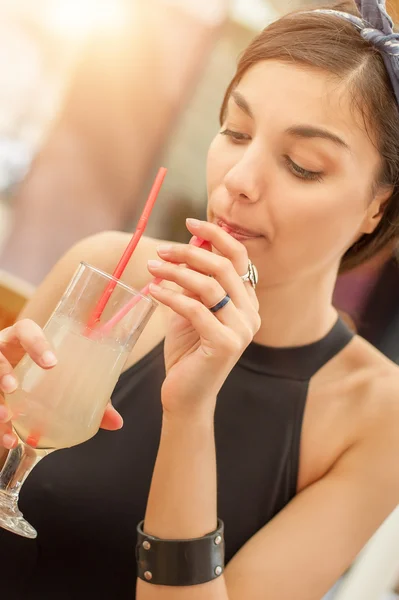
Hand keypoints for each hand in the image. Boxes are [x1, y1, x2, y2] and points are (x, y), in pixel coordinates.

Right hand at [0, 319, 122, 448]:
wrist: (24, 385)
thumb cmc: (48, 375)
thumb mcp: (65, 379)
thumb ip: (91, 397)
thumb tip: (116, 422)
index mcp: (25, 340)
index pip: (26, 329)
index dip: (36, 342)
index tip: (52, 363)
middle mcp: (3, 352)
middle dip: (2, 371)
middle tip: (14, 388)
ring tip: (7, 418)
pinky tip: (10, 440)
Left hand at [147, 218, 260, 416]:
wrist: (186, 395)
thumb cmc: (187, 350)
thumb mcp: (190, 307)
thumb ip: (194, 279)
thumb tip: (187, 242)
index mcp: (247, 301)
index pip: (238, 257)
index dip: (216, 235)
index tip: (189, 220)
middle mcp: (252, 313)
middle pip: (224, 267)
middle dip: (189, 252)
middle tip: (160, 251)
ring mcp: (242, 330)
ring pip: (210, 286)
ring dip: (176, 272)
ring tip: (151, 269)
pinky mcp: (226, 344)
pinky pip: (195, 309)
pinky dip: (171, 296)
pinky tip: (152, 292)